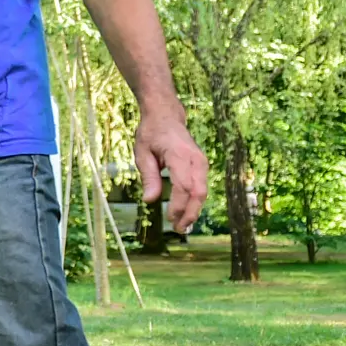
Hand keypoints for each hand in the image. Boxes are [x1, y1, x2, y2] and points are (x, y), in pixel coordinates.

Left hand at [134, 110, 208, 232]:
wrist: (166, 116)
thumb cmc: (151, 133)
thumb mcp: (142, 153)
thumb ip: (149, 177)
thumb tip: (149, 200)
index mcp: (180, 155)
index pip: (184, 186)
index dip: (178, 206)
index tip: (169, 219)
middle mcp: (196, 159)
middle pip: (198, 192)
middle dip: (190, 213)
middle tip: (178, 229)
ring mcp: (201, 162)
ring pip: (203, 191)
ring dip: (194, 210)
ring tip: (182, 225)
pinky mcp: (201, 165)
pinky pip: (201, 186)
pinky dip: (195, 201)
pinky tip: (186, 212)